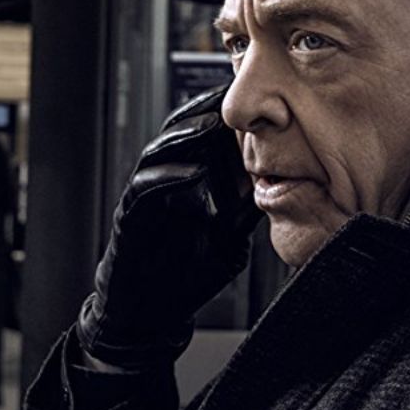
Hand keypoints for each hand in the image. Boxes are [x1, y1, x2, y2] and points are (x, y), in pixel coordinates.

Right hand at [75, 84, 259, 367]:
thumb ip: (244, 215)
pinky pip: (146, 188)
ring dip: (188, 135)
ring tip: (215, 123)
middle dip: (207, 111)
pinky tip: (192, 173)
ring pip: (162, 151)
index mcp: (188, 182)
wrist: (148, 315)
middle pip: (183, 132)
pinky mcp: (129, 216)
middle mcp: (164, 181)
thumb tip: (280, 194)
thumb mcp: (228, 241)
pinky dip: (169, 177)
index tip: (258, 100)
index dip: (230, 118)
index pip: (208, 139)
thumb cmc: (184, 278)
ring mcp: (145, 196)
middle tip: (233, 93)